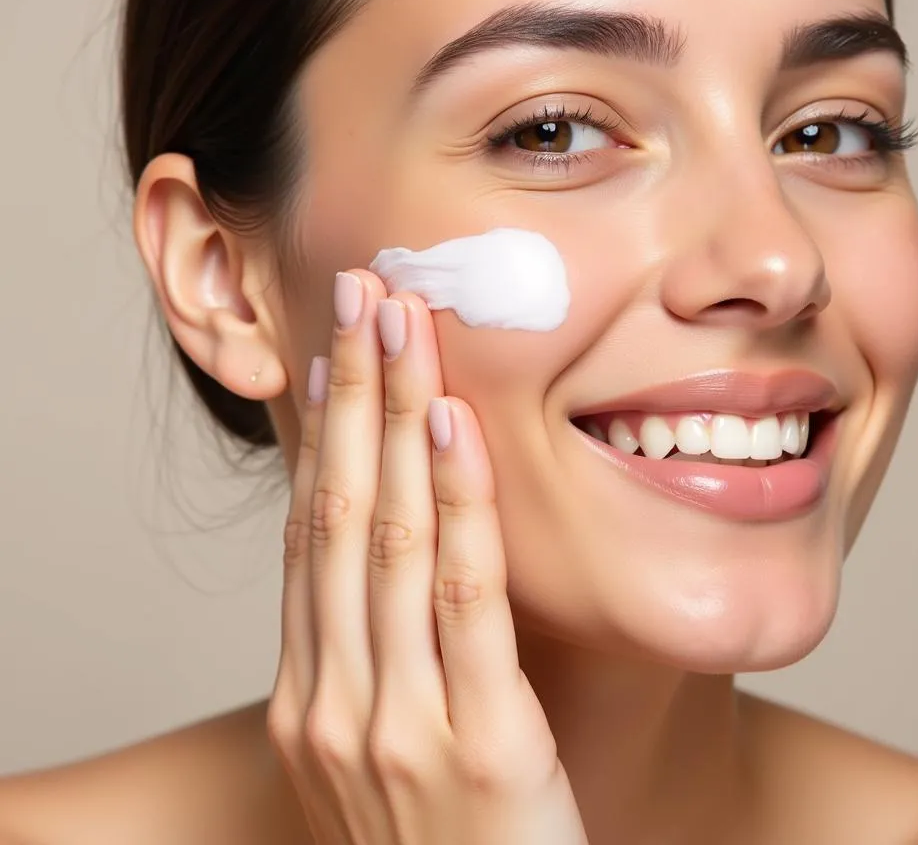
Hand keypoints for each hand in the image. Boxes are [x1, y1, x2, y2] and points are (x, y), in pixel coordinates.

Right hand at [267, 270, 589, 844]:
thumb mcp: (389, 748)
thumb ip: (383, 657)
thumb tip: (397, 549)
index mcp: (311, 700)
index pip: (310, 538)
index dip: (322, 436)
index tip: (332, 356)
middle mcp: (336, 703)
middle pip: (338, 514)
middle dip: (351, 395)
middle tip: (361, 298)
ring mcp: (397, 725)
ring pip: (389, 537)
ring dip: (394, 418)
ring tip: (400, 326)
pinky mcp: (479, 745)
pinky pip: (464, 598)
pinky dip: (457, 502)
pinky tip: (452, 424)